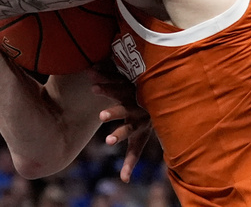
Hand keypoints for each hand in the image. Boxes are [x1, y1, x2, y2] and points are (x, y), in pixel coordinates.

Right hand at [89, 65, 150, 182]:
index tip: (107, 142)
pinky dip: (105, 74)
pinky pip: (117, 75)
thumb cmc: (143, 124)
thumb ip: (131, 160)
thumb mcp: (139, 141)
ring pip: (120, 90)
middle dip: (114, 113)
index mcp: (138, 123)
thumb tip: (124, 181)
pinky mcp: (129, 78)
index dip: (119, 136)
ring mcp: (133, 92)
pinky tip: (91, 71)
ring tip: (94, 89)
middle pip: (125, 111)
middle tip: (101, 116)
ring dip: (108, 89)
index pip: (129, 131)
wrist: (159, 96)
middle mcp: (137, 107)